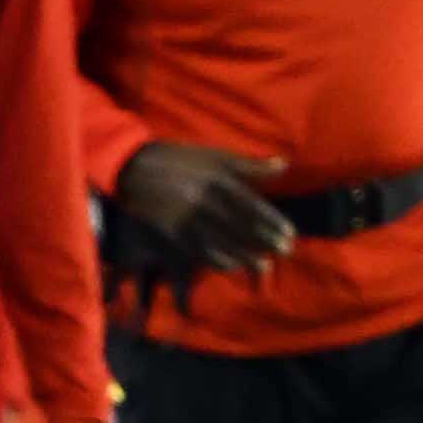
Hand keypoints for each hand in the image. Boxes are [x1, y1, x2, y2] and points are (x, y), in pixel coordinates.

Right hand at [112, 142, 293, 274]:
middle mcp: (202, 199)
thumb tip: (284, 164)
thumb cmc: (181, 160)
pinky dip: (215, 258)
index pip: (250, 205)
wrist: (133, 166)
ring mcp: (184, 216)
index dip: (271, 221)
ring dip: (244, 254)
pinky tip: (232, 266)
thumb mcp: (216, 156)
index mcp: (217, 179)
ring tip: (264, 266)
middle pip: (239, 225)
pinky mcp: (168, 229)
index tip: (289, 234)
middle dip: (263, 240)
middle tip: (285, 252)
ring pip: (219, 240)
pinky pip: (195, 248)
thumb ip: (250, 165)